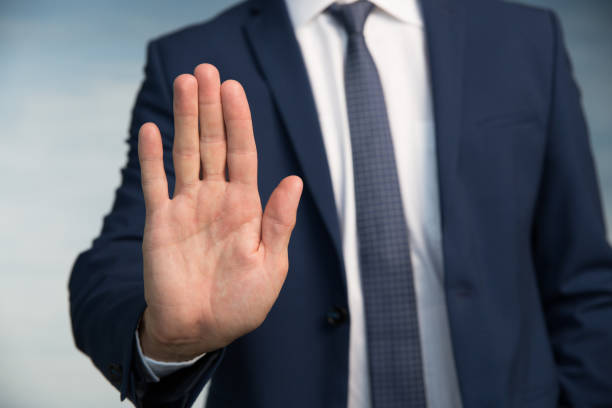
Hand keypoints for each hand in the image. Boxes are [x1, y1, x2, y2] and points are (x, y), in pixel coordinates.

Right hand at [137, 64, 302, 360]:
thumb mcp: (271, 266)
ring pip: (186, 153)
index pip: (242, 154)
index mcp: (245, 207)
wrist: (200, 330)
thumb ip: (279, 223)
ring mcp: (187, 207)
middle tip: (206, 70)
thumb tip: (294, 181)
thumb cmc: (241, 304)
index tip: (234, 89)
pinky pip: (154, 183)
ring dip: (185, 119)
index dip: (239, 121)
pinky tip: (151, 129)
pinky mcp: (160, 222)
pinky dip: (151, 157)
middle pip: (213, 144)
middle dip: (211, 108)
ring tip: (184, 83)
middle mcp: (216, 199)